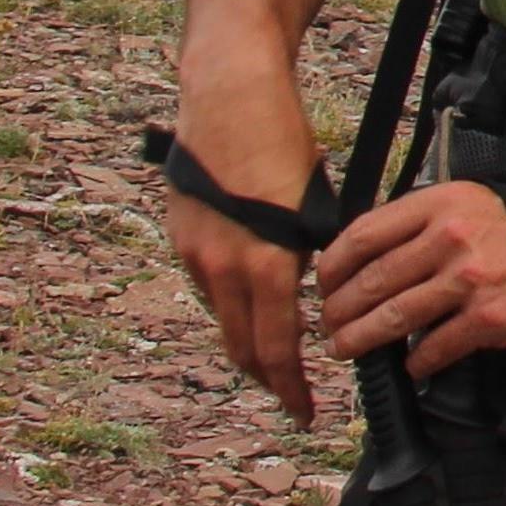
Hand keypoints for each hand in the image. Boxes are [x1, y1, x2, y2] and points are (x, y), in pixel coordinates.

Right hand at [163, 76, 322, 428]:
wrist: (229, 93)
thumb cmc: (282, 138)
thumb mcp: (315, 200)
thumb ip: (311, 252)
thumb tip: (323, 289)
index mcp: (264, 262)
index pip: (276, 347)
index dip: (291, 387)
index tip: (306, 412)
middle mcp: (221, 266)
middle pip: (242, 346)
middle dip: (269, 377)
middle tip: (293, 396)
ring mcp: (195, 252)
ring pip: (224, 317)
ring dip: (250, 340)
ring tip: (278, 352)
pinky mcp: (182, 235)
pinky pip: (209, 285)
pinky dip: (232, 301)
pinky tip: (253, 297)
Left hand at [316, 184, 505, 382]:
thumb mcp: (484, 203)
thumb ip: (432, 222)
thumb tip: (379, 256)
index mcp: (445, 201)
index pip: (365, 234)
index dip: (333, 265)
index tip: (325, 284)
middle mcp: (452, 236)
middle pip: (371, 281)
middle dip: (340, 311)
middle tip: (330, 326)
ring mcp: (469, 280)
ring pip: (392, 318)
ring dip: (362, 340)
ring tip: (349, 348)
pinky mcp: (488, 321)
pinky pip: (433, 349)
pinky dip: (416, 362)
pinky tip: (413, 365)